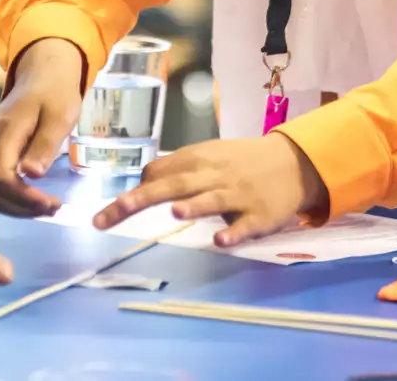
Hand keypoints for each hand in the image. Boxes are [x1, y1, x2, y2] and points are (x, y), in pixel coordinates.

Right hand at [0, 37, 83, 216]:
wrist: (41, 76)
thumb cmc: (54, 94)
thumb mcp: (60, 116)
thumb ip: (45, 145)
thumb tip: (32, 175)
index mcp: (2, 130)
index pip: (1, 177)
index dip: (24, 198)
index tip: (51, 204)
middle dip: (22, 207)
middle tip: (53, 208)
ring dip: (17, 206)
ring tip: (46, 206)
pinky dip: (11, 197)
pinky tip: (32, 197)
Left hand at [92, 134, 327, 246]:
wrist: (292, 162)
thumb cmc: (240, 162)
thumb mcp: (207, 157)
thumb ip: (175, 169)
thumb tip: (142, 180)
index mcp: (197, 160)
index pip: (158, 174)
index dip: (132, 193)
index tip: (104, 214)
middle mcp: (214, 175)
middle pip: (176, 185)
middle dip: (145, 198)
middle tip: (117, 210)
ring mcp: (238, 195)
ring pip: (213, 199)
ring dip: (195, 206)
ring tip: (174, 212)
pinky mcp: (260, 215)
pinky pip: (245, 225)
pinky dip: (234, 232)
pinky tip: (221, 241)